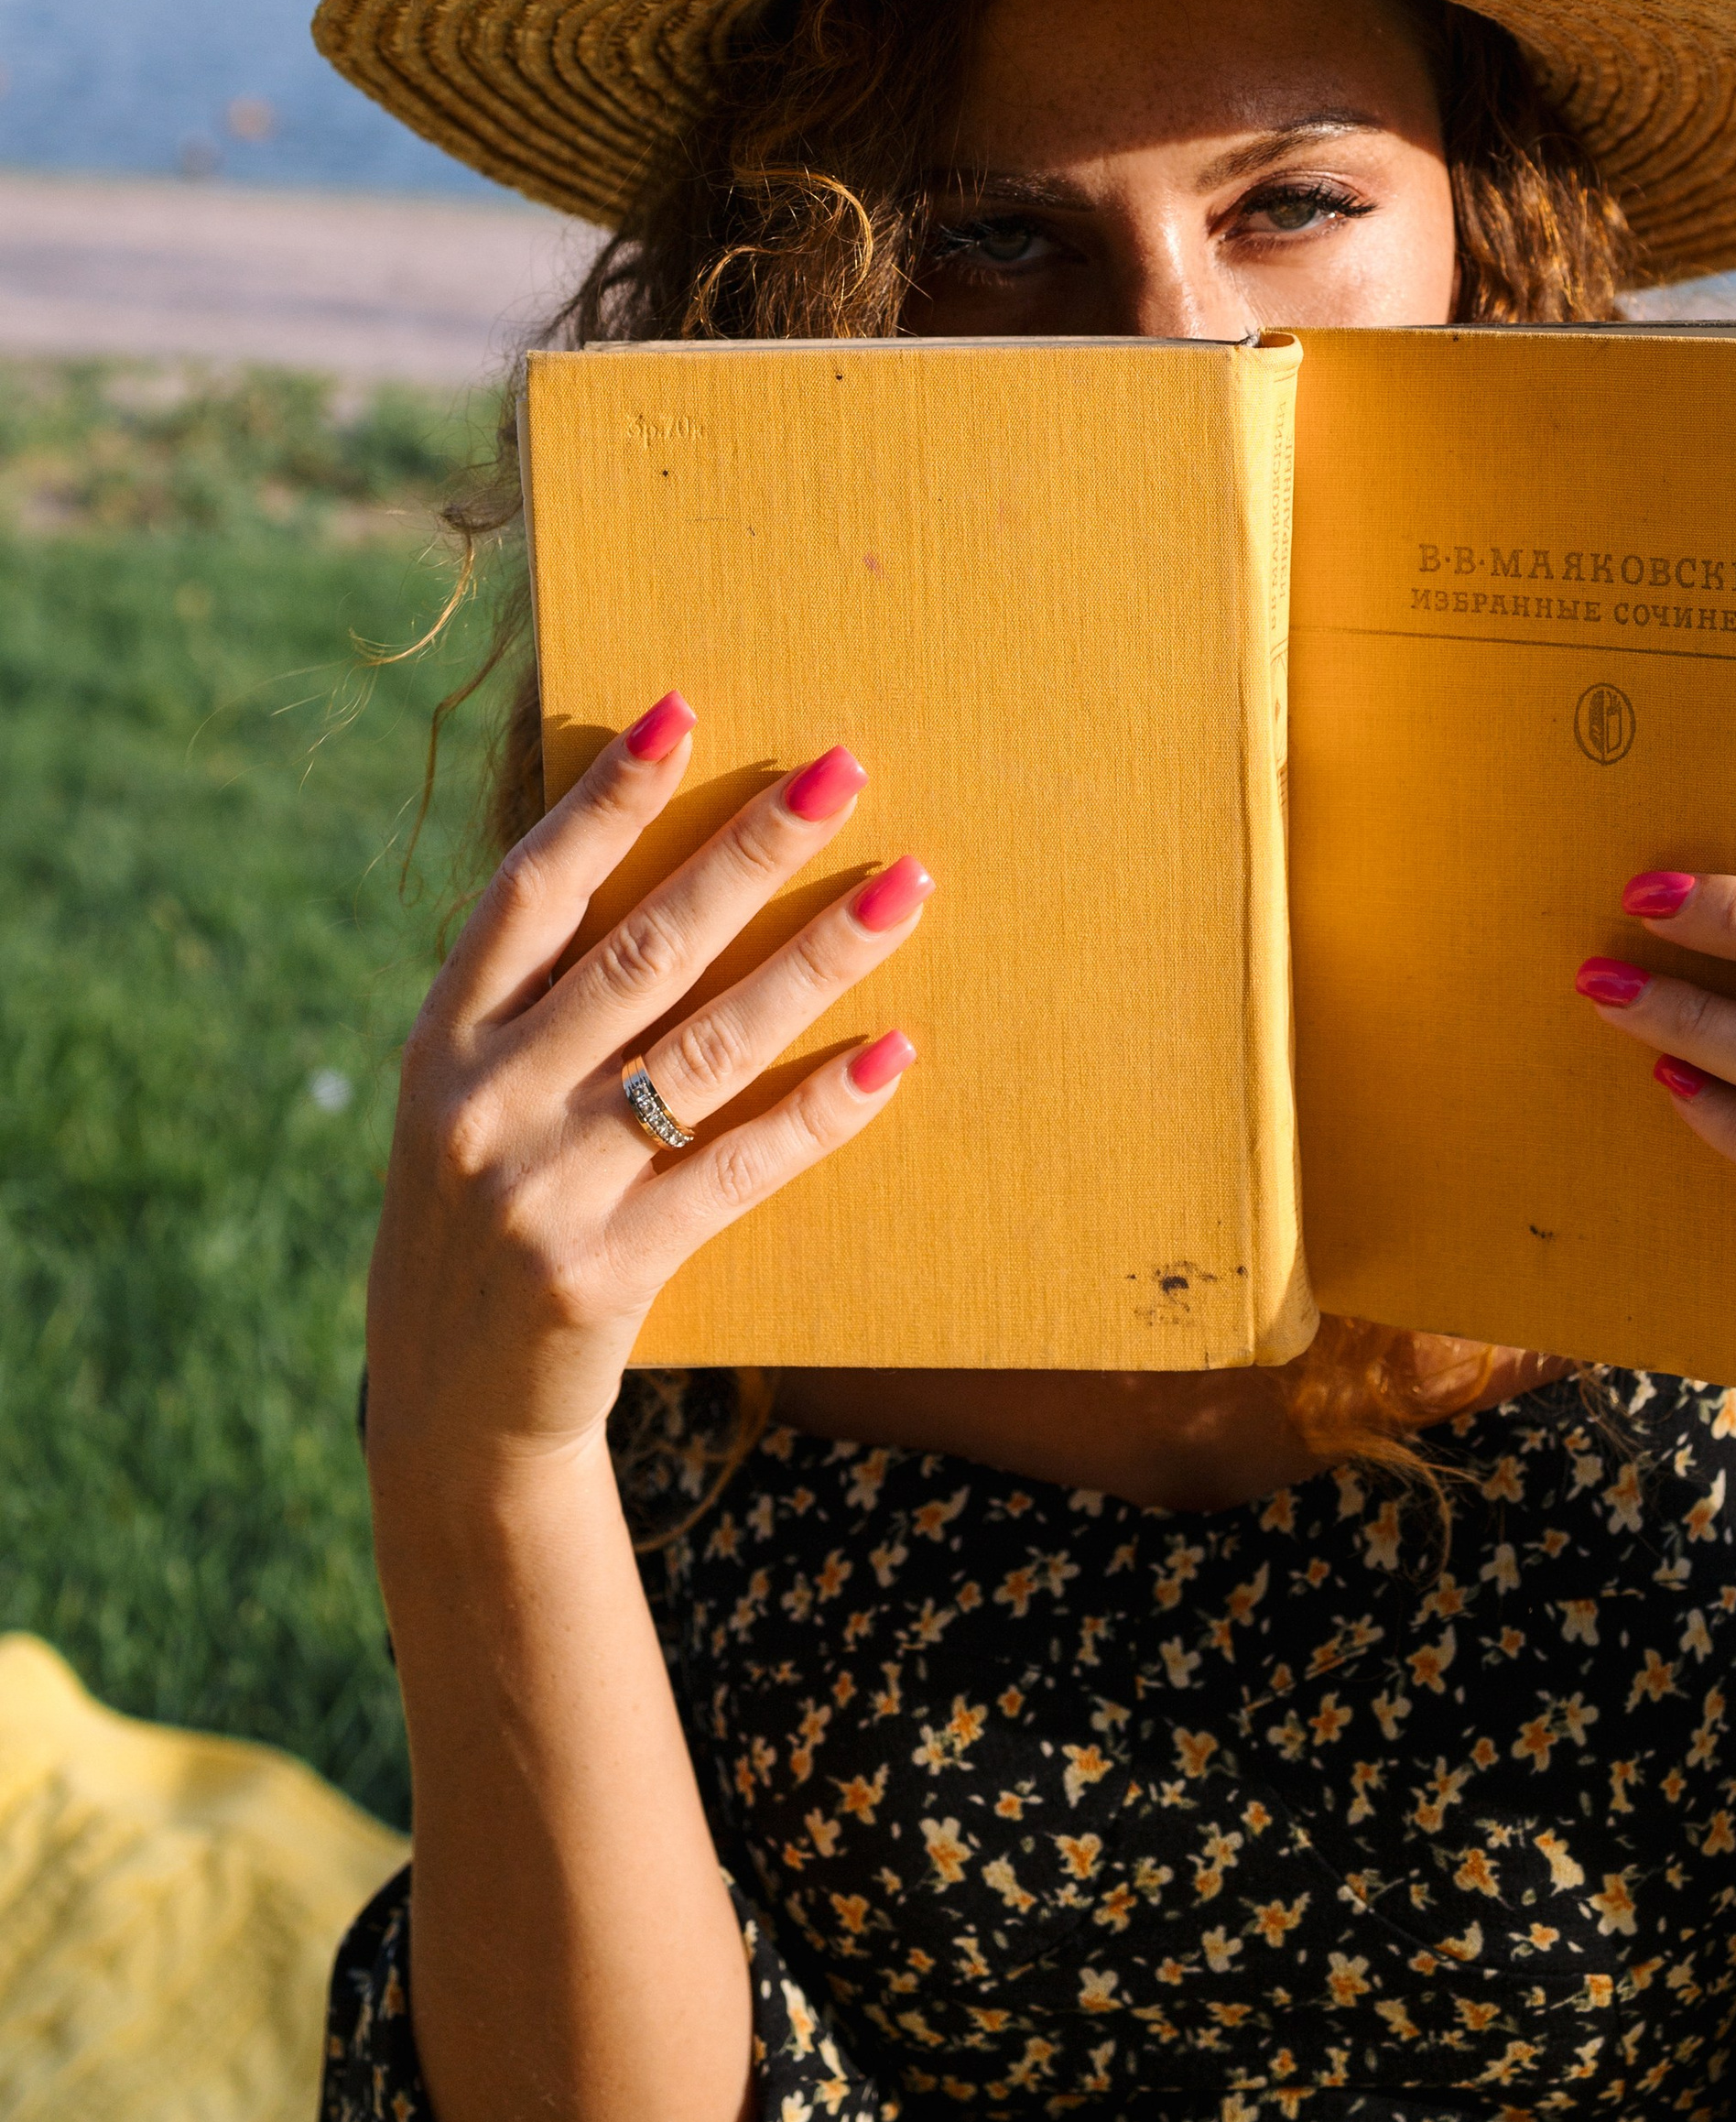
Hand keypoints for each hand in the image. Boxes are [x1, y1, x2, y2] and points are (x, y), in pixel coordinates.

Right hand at [365, 696, 931, 1484]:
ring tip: (908, 887)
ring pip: (707, 1047)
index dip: (606, 799)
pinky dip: (820, 1107)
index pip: (532, 892)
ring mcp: (544, 1189)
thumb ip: (534, 998)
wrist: (449, 1411)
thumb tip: (654, 859)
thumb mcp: (463, 1096)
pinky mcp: (609, 1271)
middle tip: (844, 771)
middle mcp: (484, 1103)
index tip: (684, 710)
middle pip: (642, 949)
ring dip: (818, 957)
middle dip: (751, 851)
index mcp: (442, 1040)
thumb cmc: (481, 1210)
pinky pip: (739, 1168)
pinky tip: (893, 1052)